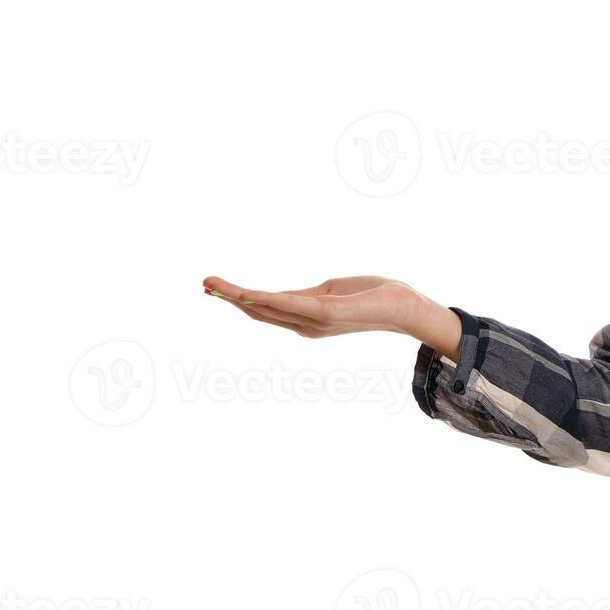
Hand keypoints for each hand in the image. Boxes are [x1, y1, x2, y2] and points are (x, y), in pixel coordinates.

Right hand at [201, 274, 424, 339]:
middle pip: (259, 312)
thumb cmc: (373, 296)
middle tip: (203, 284)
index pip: (265, 310)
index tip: (213, 287)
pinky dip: (267, 299)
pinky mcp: (326, 312)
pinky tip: (248, 292)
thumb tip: (288, 296)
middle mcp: (306, 325)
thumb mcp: (333, 292)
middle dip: (229, 298)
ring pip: (268, 308)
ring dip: (238, 297)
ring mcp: (315, 321)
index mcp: (306, 319)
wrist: (405, 305)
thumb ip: (307, 296)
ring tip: (213, 284)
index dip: (238, 300)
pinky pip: (290, 305)